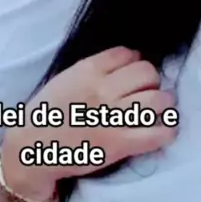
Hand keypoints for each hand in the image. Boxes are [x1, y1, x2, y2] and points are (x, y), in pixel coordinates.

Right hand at [1, 46, 176, 199]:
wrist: (34, 147)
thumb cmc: (49, 112)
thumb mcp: (67, 77)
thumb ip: (95, 68)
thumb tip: (129, 60)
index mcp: (87, 70)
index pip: (128, 54)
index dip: (135, 62)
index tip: (132, 75)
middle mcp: (102, 89)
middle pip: (147, 72)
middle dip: (151, 80)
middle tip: (145, 92)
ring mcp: (112, 116)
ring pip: (158, 99)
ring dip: (162, 103)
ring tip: (156, 110)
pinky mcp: (119, 144)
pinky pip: (158, 133)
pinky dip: (166, 130)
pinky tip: (162, 130)